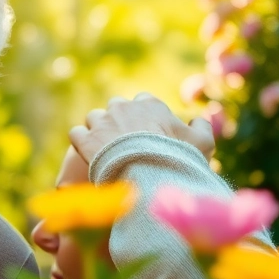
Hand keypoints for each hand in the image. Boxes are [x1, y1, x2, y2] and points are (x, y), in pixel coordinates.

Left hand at [69, 92, 214, 164]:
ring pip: (94, 118)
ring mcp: (101, 122)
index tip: (147, 132)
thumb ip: (201, 127)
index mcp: (149, 104)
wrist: (149, 176)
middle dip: (119, 121)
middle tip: (124, 142)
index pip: (143, 102)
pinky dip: (81, 142)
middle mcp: (122, 107)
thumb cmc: (178, 158)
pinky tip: (87, 152)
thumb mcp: (203, 143)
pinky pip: (76, 133)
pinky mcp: (85, 138)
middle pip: (116, 108)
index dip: (144, 117)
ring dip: (98, 130)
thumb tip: (197, 120)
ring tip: (104, 148)